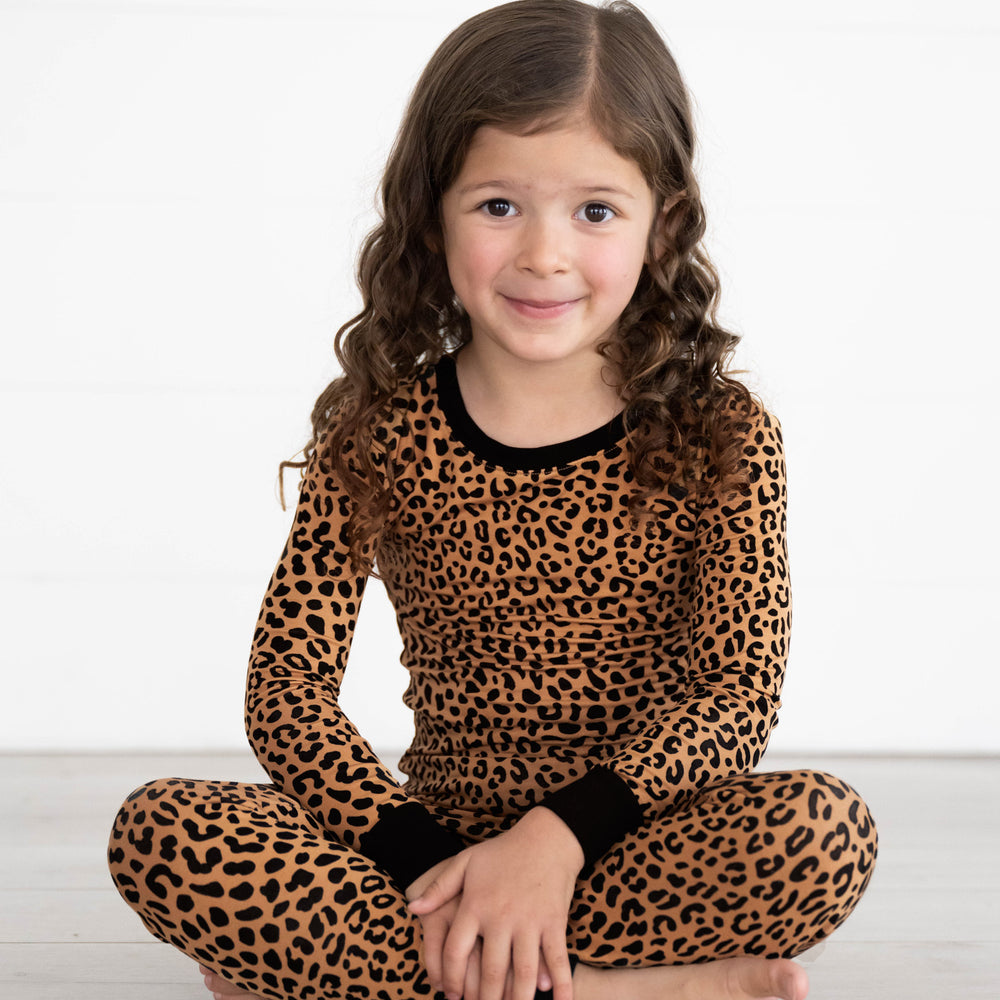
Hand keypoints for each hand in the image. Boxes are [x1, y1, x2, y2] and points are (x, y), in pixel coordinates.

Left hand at [407, 808, 583, 999]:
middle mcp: (500, 917)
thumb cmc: (503, 850)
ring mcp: (529, 921)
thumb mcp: (465, 862)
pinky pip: (556, 960)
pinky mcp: (554, 922)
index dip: (451, 978)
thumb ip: (439, 888)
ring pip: (522, 972)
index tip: (451, 996)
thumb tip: (413, 909)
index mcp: (475, 905)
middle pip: (490, 971)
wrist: (546, 837)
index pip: (455, 951)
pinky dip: (561, 986)